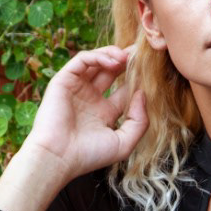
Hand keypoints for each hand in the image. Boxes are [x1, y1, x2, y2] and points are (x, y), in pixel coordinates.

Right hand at [0, 44, 147, 210]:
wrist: (58, 157)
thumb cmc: (89, 155)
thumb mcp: (124, 143)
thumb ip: (139, 121)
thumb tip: (143, 94)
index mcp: (104, 113)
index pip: (124, 89)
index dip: (138, 80)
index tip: (151, 73)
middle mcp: (90, 98)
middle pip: (111, 72)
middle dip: (126, 61)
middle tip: (141, 53)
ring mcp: (77, 89)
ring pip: (97, 61)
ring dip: (113, 54)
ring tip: (127, 56)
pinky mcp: (63, 81)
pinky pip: (82, 60)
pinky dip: (98, 56)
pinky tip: (113, 61)